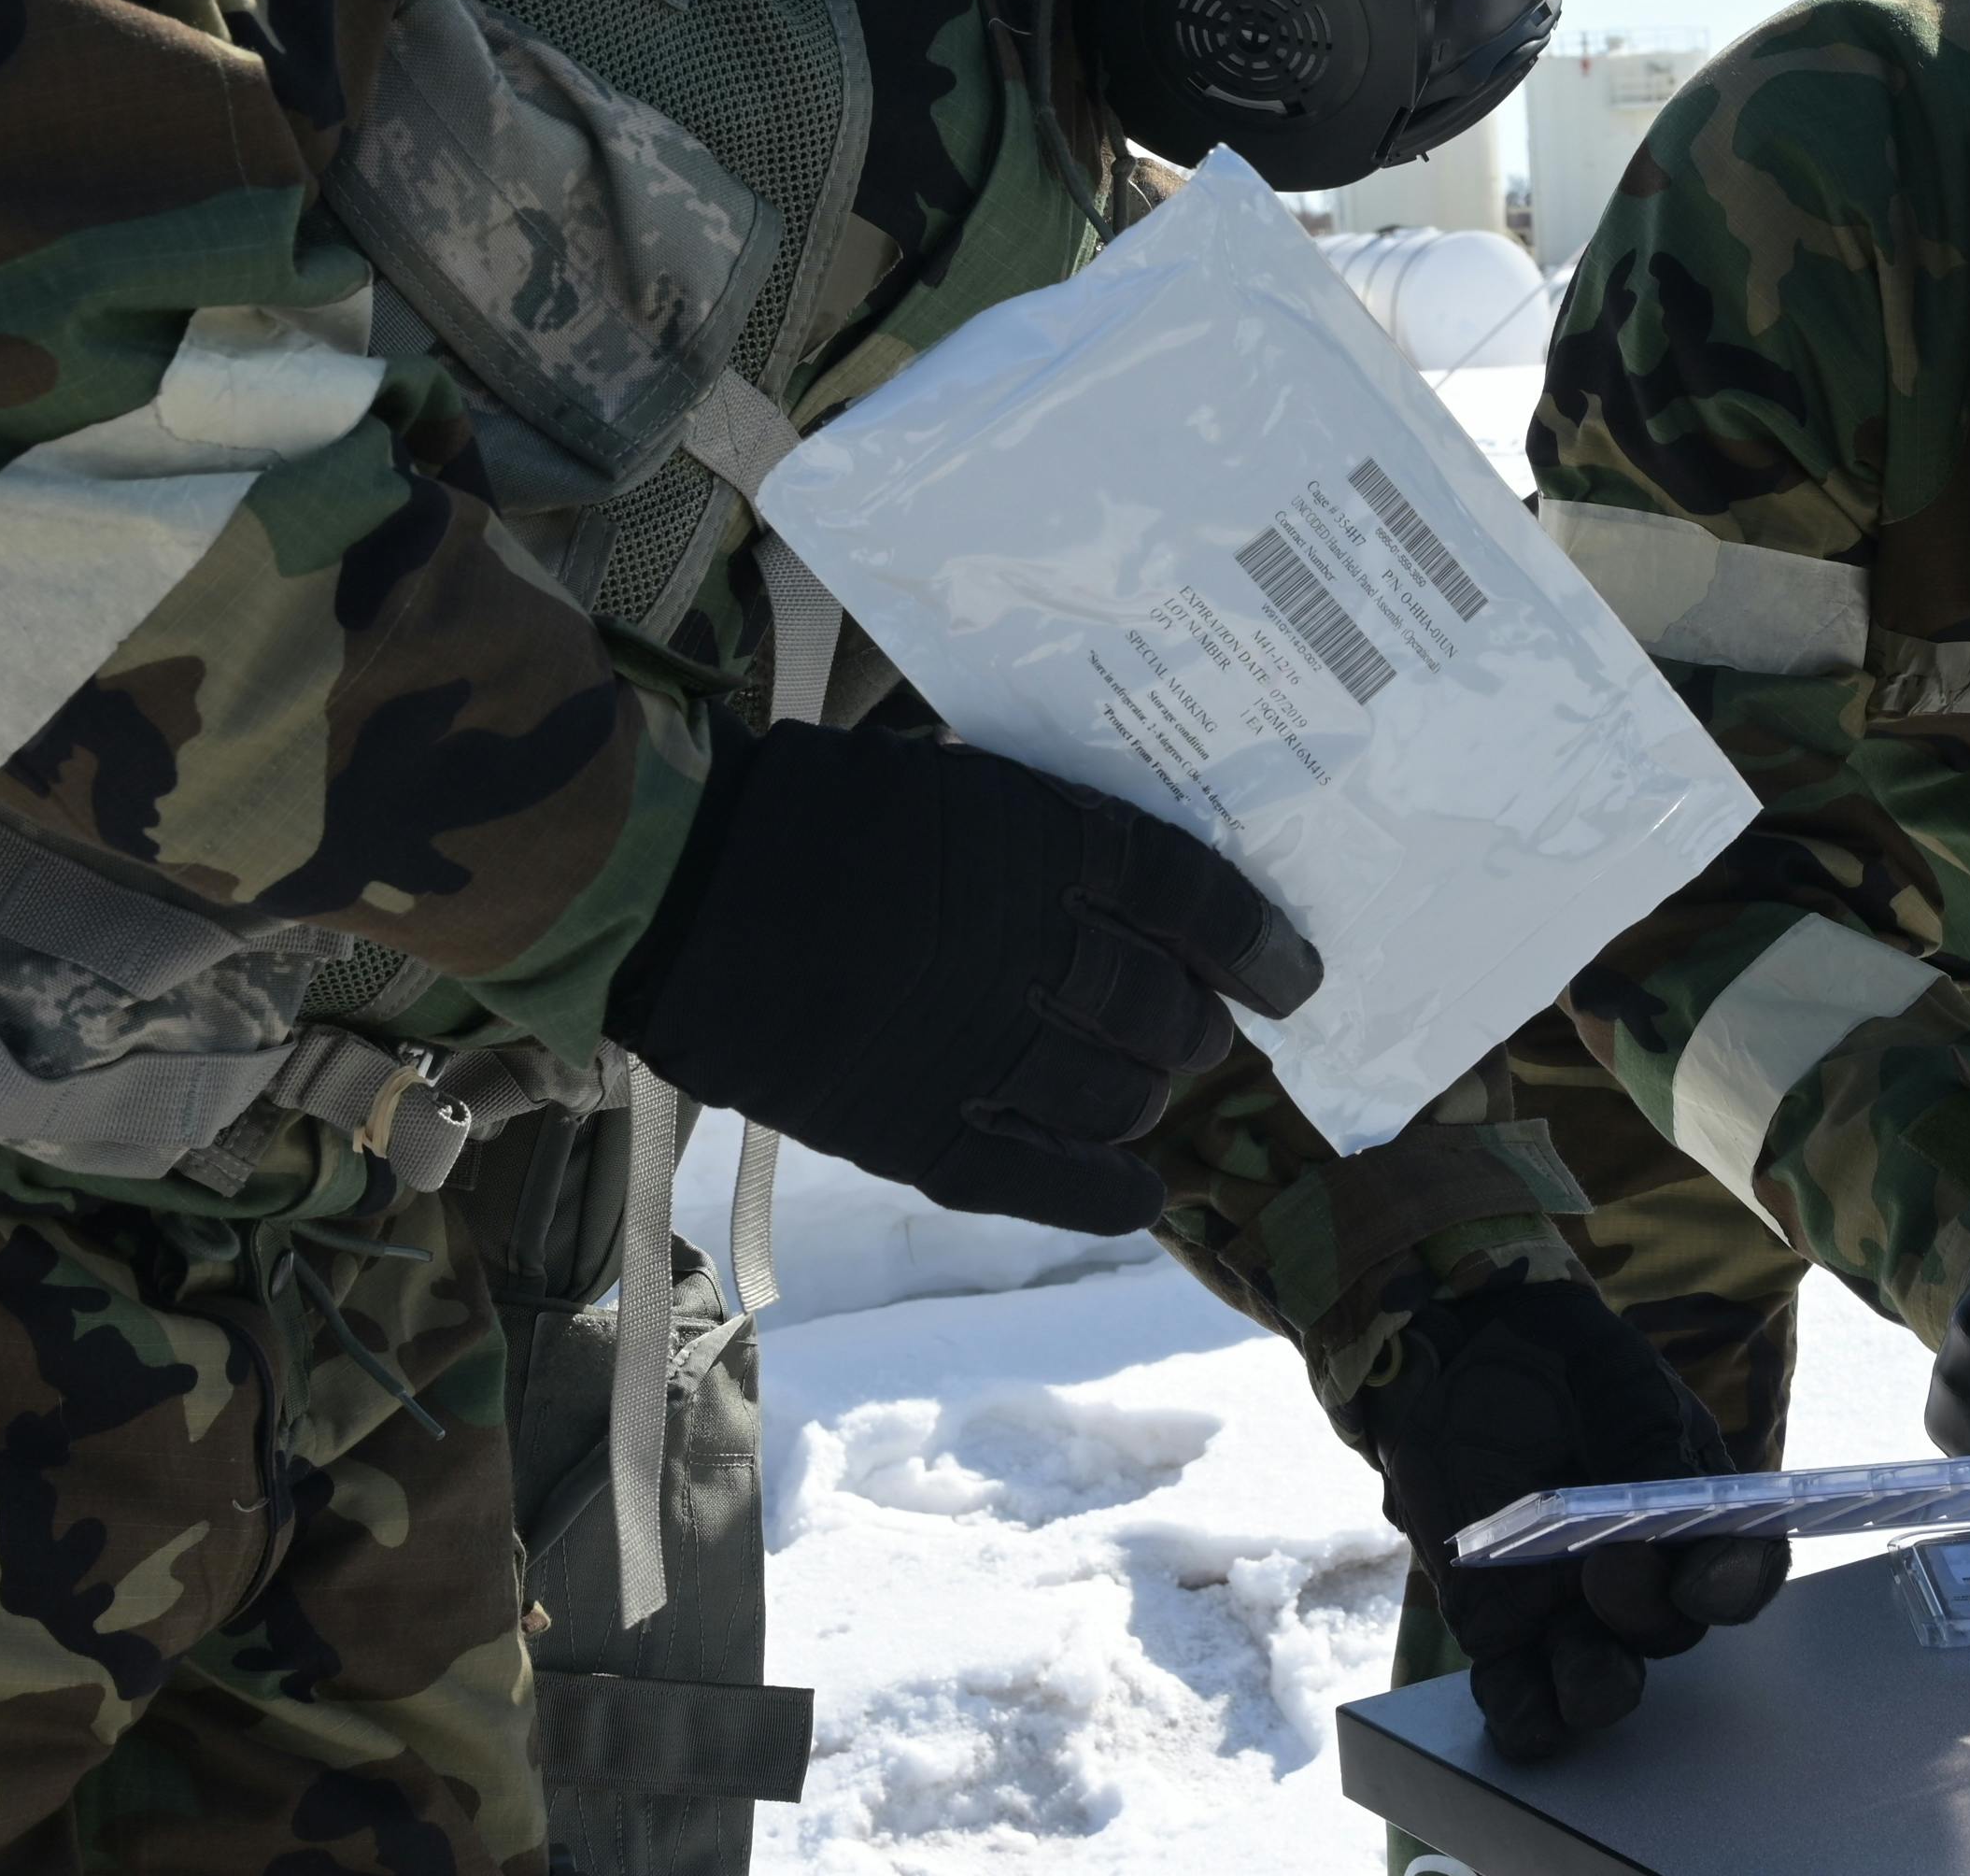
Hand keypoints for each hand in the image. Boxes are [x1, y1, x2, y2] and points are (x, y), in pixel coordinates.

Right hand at [612, 722, 1317, 1231]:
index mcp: (1040, 845)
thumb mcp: (950, 778)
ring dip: (1153, 1094)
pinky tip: (1141, 1187)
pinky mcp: (923, 1130)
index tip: (1291, 973)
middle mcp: (1030, 949)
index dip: (1255, 943)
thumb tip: (1133, 876)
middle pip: (1162, 1003)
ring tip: (1151, 1087)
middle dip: (1196, 1023)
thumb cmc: (811, 812)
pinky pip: (1046, 1179)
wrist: (678, 891)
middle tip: (1197, 1027)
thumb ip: (1043, 826)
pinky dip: (1109, 1190)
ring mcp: (979, 1046)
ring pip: (1119, 1093)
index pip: (1192, 899)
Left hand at [1348, 1278, 1788, 1761]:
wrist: (1463, 1352)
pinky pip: (1518, 1692)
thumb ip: (1653, 1452)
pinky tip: (1526, 1718)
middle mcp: (1642, 1574)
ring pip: (1602, 1678)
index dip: (1735, 1585)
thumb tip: (1673, 1508)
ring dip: (1599, 1687)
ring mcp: (1570, 1606)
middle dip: (1647, 1613)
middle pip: (1669, 1628)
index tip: (1704, 1581)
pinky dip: (1525, 1716)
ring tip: (1578, 1665)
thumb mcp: (1623, 1390)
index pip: (1739, 1566)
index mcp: (1693, 1516)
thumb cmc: (1563, 1366)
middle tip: (1611, 1569)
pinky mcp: (1499, 1626)